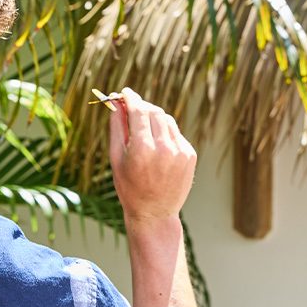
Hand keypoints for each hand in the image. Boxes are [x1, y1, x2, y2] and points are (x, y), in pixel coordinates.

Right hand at [108, 87, 196, 225]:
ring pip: (166, 120)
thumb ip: (117, 127)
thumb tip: (116, 103)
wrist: (154, 213)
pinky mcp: (190, 155)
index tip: (125, 92)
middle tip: (132, 108)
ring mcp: (180, 151)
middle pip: (154, 111)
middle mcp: (164, 148)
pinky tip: (157, 150)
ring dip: (154, 120)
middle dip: (142, 106)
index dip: (130, 98)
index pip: (138, 110)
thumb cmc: (129, 187)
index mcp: (142, 149)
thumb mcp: (116, 158)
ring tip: (143, 134)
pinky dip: (165, 134)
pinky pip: (176, 134)